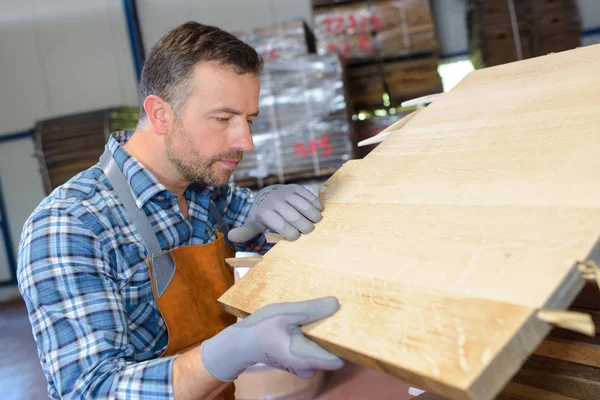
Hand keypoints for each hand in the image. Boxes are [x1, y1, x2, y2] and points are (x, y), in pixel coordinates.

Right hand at [200, 297, 343, 380]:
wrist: (241, 343)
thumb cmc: (261, 328)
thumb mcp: (284, 313)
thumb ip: (310, 310)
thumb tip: (336, 304)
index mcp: (305, 357)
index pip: (338, 357)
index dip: (348, 341)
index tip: (353, 324)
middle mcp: (309, 367)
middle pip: (333, 351)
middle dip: (337, 333)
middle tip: (340, 310)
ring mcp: (305, 366)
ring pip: (325, 349)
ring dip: (326, 332)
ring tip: (326, 311)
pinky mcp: (302, 361)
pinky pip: (317, 348)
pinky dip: (317, 335)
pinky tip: (313, 320)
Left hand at [228, 184, 323, 241]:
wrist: (267, 194)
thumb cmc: (263, 214)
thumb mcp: (254, 223)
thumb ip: (246, 231)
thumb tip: (231, 236)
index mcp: (266, 212)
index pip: (282, 226)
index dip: (293, 234)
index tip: (296, 237)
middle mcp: (276, 200)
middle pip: (295, 217)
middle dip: (305, 227)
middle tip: (308, 231)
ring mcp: (287, 192)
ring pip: (304, 206)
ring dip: (313, 216)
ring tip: (315, 222)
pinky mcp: (296, 187)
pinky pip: (309, 196)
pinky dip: (316, 205)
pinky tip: (317, 212)